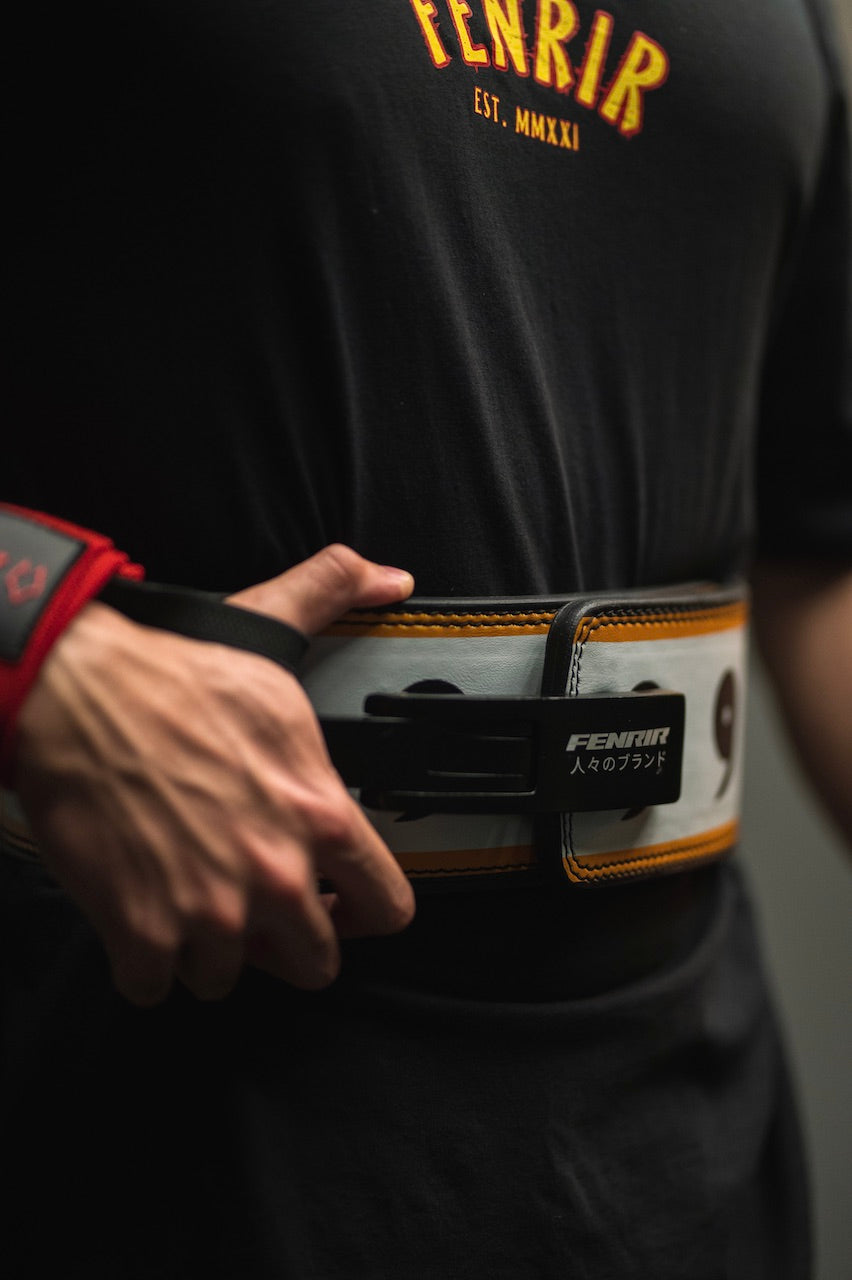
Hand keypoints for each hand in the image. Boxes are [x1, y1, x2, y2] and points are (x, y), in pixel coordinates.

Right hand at [12, 545, 415, 1004]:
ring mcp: (210, 912)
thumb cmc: (168, 673)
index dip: (365, 909)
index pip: (388, 907)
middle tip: (254, 903)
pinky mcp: (141, 932)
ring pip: (228, 977)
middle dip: (286, 939)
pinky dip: (143, 960)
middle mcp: (276, 874)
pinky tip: (137, 913)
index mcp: (321, 814)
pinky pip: (153, 986)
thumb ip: (336, 597)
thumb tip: (387, 576)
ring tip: (188, 897)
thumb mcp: (269, 629)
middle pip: (314, 961)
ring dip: (208, 947)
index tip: (341, 903)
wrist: (74, 693)